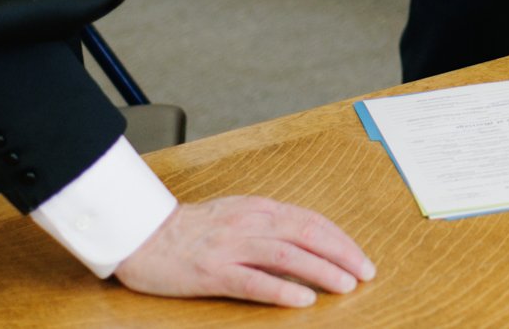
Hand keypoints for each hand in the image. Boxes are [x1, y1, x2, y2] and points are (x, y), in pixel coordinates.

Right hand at [113, 196, 372, 308]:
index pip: (311, 221)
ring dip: (321, 270)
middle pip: (307, 234)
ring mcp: (231, 247)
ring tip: (345, 285)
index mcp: (259, 209)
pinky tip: (302, 299)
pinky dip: (281, 289)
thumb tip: (307, 243)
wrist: (142, 235)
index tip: (361, 258)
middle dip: (342, 254)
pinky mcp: (212, 272)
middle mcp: (250, 223)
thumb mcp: (237, 217)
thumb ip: (269, 226)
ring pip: (287, 255)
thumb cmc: (190, 230)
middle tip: (366, 273)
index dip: (340, 240)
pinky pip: (253, 281)